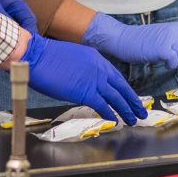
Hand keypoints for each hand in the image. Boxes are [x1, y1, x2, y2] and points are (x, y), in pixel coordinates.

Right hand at [22, 35, 148, 124]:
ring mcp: (94, 80)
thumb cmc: (46, 56)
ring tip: (133, 119)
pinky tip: (115, 121)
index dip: (123, 88)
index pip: (115, 75)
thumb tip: (84, 80)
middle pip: (120, 86)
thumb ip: (82, 68)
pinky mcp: (86, 92)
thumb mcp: (71, 57)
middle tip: (140, 110)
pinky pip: (103, 105)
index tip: (129, 96)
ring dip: (126, 110)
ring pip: (116, 98)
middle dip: (132, 100)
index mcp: (95, 57)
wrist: (37, 56)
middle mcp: (99, 68)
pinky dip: (110, 114)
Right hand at [81, 13, 177, 69]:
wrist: (123, 39)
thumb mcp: (163, 39)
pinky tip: (157, 58)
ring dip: (175, 62)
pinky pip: (175, 62)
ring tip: (161, 56)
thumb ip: (177, 44)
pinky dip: (167, 64)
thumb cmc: (141, 42)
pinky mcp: (165, 47)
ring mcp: (171, 38)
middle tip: (165, 56)